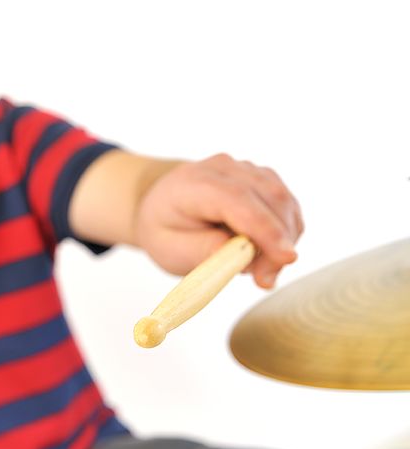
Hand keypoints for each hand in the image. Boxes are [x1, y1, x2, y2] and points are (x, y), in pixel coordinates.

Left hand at [134, 153, 303, 288]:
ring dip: (284, 239)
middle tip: (265, 279)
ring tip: (259, 268)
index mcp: (194, 184)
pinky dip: (285, 232)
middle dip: (278, 243)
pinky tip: (265, 251)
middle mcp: (224, 169)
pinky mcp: (263, 178)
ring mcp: (246, 169)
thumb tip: (243, 254)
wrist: (161, 205)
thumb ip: (205, 251)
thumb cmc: (166, 230)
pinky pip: (287, 205)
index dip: (266, 229)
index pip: (239, 200)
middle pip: (270, 198)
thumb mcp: (171, 249)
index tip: (286, 258)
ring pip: (284, 201)